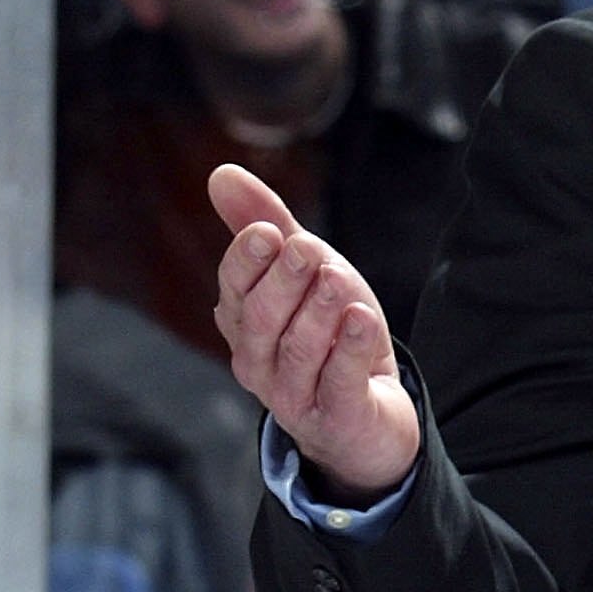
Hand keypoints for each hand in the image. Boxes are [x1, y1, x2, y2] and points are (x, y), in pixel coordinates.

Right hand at [209, 163, 420, 503]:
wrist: (371, 413)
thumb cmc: (329, 336)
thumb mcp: (305, 274)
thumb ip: (266, 226)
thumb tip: (221, 173)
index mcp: (245, 324)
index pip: (235, 289)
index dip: (247, 261)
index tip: (269, 230)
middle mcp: (259, 363)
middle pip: (260, 320)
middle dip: (283, 282)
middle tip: (308, 249)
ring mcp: (294, 396)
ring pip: (297, 351)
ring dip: (317, 311)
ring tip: (338, 279)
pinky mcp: (335, 418)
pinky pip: (336, 382)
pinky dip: (347, 349)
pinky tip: (360, 319)